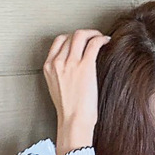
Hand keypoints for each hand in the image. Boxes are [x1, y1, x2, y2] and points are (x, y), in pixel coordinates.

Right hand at [43, 29, 111, 153]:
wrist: (74, 121)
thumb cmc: (70, 112)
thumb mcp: (57, 89)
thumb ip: (61, 75)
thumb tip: (73, 69)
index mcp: (48, 67)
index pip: (58, 42)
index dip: (70, 37)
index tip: (80, 40)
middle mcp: (57, 62)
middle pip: (69, 36)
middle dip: (83, 34)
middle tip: (93, 37)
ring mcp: (71, 63)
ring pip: (80, 35)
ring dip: (92, 33)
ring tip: (101, 37)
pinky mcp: (85, 67)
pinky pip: (93, 44)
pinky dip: (100, 39)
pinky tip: (106, 41)